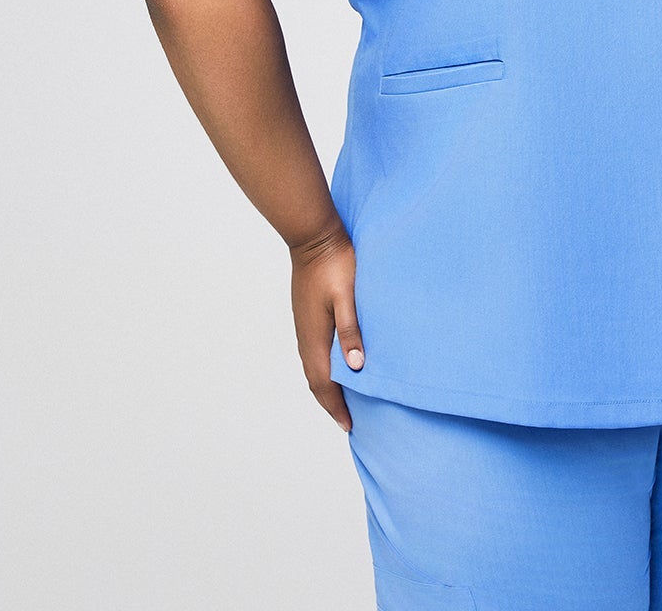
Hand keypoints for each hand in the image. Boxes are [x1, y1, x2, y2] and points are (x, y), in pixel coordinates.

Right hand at [288, 218, 364, 431]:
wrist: (314, 237)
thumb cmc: (335, 263)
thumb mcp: (348, 296)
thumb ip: (352, 329)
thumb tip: (356, 366)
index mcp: (315, 337)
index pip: (324, 384)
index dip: (336, 407)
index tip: (350, 426)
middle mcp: (306, 337)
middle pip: (316, 381)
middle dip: (331, 403)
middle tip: (349, 421)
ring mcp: (304, 327)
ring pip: (314, 368)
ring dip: (328, 387)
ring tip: (345, 400)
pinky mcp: (307, 317)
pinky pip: (314, 353)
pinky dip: (325, 369)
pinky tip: (339, 365)